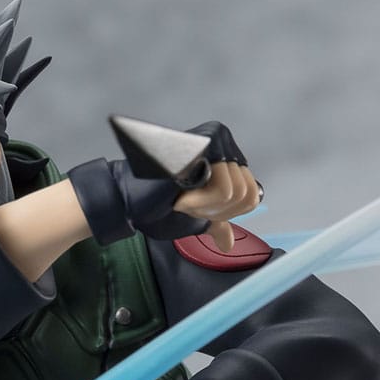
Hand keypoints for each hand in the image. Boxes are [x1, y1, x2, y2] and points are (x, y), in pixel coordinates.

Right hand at [68, 120, 259, 245]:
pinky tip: (179, 194)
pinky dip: (201, 203)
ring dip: (205, 206)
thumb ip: (215, 223)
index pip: (253, 194)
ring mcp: (213, 140)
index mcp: (224, 151)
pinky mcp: (203, 147)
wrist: (126, 200)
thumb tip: (228, 242)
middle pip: (247, 194)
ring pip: (236, 194)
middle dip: (215, 211)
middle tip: (186, 202)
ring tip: (181, 196)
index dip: (226, 213)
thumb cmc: (155, 205)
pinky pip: (223, 190)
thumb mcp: (195, 216)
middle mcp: (223, 138)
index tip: (196, 207)